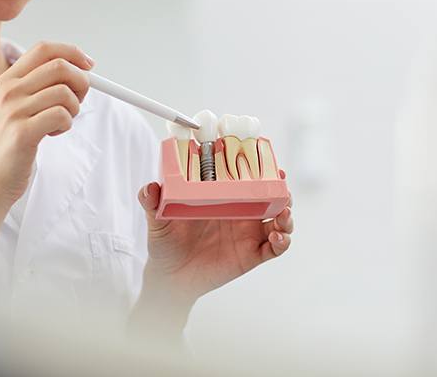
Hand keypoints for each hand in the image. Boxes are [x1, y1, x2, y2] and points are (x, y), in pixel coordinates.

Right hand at [0, 42, 93, 206]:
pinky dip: (66, 125)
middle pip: (60, 67)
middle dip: (81, 83)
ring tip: (59, 123)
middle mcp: (9, 90)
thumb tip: (81, 72)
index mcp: (8, 79)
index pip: (45, 48)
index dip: (72, 53)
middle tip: (77, 102)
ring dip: (73, 109)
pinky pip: (62, 115)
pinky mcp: (22, 132)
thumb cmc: (11, 144)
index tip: (89, 65)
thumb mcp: (20, 108)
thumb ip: (42, 88)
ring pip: (65, 93)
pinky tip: (52, 134)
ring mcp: (13, 110)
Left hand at [137, 170, 293, 304]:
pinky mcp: (252, 254)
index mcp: (222, 198)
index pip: (246, 178)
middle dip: (281, 189)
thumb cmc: (166, 243)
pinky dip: (282, 240)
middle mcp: (240, 212)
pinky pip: (275, 247)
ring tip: (283, 213)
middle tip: (281, 184)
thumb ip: (152, 203)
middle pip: (270, 196)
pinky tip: (276, 236)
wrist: (170, 277)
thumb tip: (149, 187)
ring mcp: (248, 233)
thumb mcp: (158, 220)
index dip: (260, 168)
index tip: (267, 159)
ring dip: (287, 214)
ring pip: (279, 219)